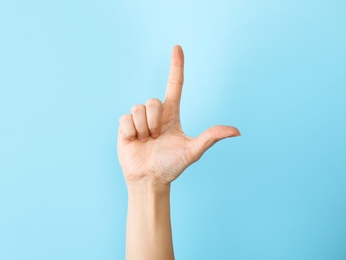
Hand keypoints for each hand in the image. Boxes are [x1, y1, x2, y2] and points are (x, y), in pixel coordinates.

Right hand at [118, 45, 239, 184]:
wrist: (149, 180)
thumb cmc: (171, 166)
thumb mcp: (192, 151)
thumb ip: (211, 137)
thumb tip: (237, 131)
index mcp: (172, 114)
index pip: (175, 85)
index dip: (176, 66)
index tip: (177, 48)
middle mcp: (155, 114)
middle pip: (153, 100)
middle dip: (154, 120)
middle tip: (155, 138)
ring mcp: (139, 120)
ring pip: (138, 108)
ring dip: (143, 128)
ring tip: (145, 141)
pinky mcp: (125, 126)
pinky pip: (126, 118)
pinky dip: (131, 132)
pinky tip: (134, 142)